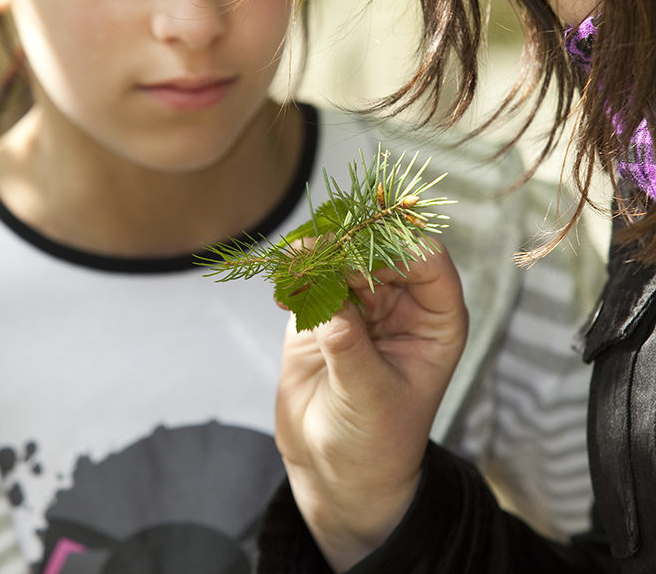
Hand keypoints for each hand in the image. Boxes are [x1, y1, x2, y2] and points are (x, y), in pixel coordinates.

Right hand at [275, 241, 466, 570]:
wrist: (336, 472)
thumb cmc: (375, 444)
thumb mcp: (370, 398)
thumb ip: (350, 347)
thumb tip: (329, 298)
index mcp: (436, 320)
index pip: (427, 261)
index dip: (396, 247)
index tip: (358, 249)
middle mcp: (403, 303)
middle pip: (379, 251)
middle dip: (347, 246)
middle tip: (313, 252)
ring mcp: (362, 303)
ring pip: (341, 257)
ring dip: (315, 255)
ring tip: (292, 266)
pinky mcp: (324, 310)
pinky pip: (310, 278)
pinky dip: (294, 277)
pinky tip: (282, 295)